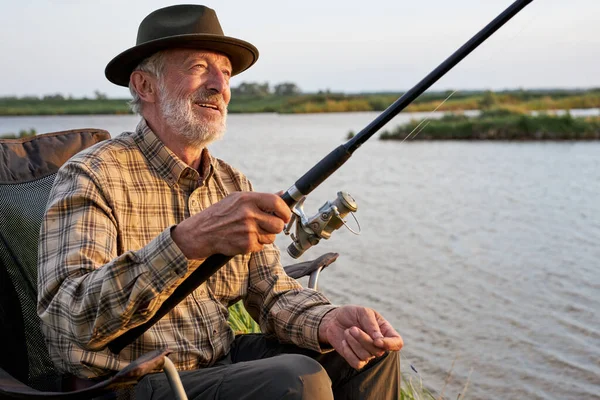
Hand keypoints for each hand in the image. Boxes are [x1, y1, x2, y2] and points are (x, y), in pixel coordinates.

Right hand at [172, 192, 290, 258]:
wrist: (201, 232)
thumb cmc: (221, 214)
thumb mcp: (238, 200)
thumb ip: (261, 198)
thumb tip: (282, 194)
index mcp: (247, 199)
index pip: (277, 202)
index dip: (285, 211)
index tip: (285, 216)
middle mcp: (248, 213)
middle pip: (278, 224)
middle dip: (276, 227)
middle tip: (267, 226)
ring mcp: (247, 230)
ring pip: (271, 237)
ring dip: (265, 237)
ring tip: (250, 232)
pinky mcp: (246, 244)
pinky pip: (261, 246)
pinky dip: (255, 245)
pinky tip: (243, 238)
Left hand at [318, 305, 402, 369]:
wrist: (335, 320)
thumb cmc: (352, 314)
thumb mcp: (363, 312)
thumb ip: (371, 324)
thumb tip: (379, 339)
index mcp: (385, 331)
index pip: (397, 343)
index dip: (390, 344)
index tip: (377, 341)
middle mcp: (379, 344)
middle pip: (378, 351)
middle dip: (363, 339)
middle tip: (352, 328)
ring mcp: (368, 353)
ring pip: (366, 356)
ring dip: (353, 343)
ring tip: (347, 331)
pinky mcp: (357, 359)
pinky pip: (357, 363)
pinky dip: (348, 352)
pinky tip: (344, 342)